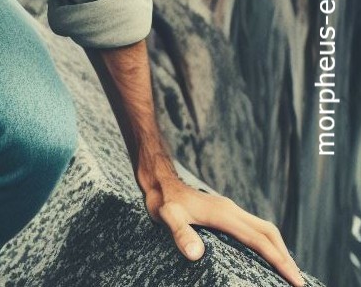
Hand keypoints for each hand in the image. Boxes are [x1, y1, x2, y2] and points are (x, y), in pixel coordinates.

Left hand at [143, 172, 304, 286]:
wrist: (158, 179)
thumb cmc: (162, 199)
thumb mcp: (167, 216)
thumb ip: (180, 233)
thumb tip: (196, 254)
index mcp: (224, 214)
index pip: (260, 240)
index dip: (279, 260)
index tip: (295, 280)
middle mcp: (231, 210)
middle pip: (268, 232)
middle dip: (285, 256)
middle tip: (297, 281)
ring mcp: (229, 209)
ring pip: (262, 228)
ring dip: (278, 248)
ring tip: (287, 271)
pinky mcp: (224, 212)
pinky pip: (252, 227)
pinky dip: (265, 241)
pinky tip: (262, 254)